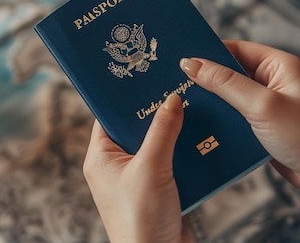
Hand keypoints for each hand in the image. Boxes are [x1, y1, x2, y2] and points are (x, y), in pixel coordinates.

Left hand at [83, 94, 191, 242]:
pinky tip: (199, 140)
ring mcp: (136, 178)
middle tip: (174, 90)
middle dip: (155, 114)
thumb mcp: (151, 168)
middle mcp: (115, 166)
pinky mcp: (157, 190)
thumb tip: (171, 100)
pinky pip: (170, 162)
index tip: (143, 79)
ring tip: (191, 110)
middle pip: (135, 128)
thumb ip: (162, 131)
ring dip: (173, 133)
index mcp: (100, 157)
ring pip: (156, 144)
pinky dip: (183, 153)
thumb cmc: (140, 220)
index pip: (108, 116)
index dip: (125, 99)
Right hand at [180, 40, 299, 211]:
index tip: (178, 57)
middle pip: (229, 74)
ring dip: (210, 104)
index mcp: (279, 65)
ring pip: (229, 98)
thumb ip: (225, 83)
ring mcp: (269, 106)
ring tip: (179, 104)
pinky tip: (199, 127)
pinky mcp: (264, 128)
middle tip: (172, 82)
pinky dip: (219, 123)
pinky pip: (235, 119)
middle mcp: (274, 82)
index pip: (235, 49)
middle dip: (204, 79)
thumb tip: (191, 64)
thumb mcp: (263, 105)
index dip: (207, 52)